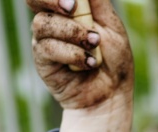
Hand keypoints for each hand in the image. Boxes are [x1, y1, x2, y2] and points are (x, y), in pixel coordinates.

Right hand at [28, 0, 133, 114]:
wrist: (112, 95)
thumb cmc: (114, 61)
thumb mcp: (112, 26)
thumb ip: (96, 1)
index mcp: (67, 10)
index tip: (74, 0)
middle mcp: (52, 22)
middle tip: (72, 8)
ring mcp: (45, 41)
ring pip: (44, 24)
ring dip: (73, 33)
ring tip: (94, 45)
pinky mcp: (43, 61)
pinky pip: (48, 48)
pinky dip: (72, 54)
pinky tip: (89, 63)